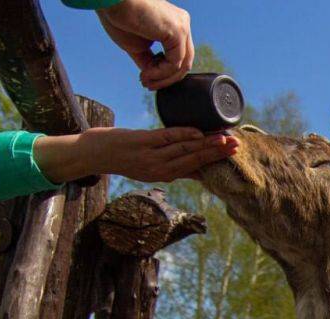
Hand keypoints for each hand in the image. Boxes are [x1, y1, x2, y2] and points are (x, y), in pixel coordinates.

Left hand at [34, 127, 238, 184]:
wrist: (92, 154)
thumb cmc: (124, 158)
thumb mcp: (150, 168)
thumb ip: (173, 166)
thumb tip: (198, 167)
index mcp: (164, 175)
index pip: (195, 168)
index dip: (215, 161)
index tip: (233, 154)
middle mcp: (159, 169)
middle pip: (194, 159)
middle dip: (217, 152)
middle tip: (236, 146)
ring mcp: (150, 155)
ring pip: (184, 149)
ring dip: (206, 144)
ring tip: (224, 139)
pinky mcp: (140, 141)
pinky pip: (166, 137)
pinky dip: (184, 134)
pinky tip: (198, 132)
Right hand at [97, 0, 193, 89]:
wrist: (110, 0)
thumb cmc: (120, 17)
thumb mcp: (138, 46)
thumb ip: (150, 61)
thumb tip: (154, 77)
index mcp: (174, 25)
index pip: (178, 56)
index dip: (163, 73)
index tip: (145, 80)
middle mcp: (182, 24)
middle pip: (183, 62)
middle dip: (165, 78)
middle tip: (148, 85)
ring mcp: (182, 27)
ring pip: (182, 65)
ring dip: (163, 78)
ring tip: (145, 80)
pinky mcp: (178, 32)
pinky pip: (174, 63)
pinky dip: (160, 73)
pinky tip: (146, 74)